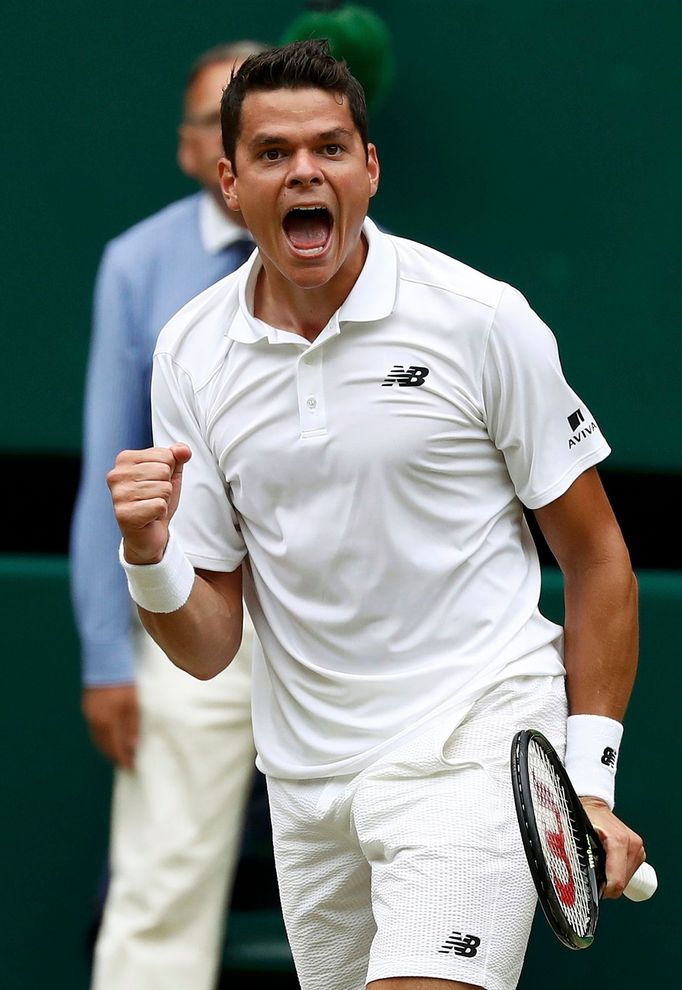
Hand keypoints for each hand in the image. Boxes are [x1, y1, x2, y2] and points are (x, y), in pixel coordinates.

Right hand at [82, 684, 139, 768]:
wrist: (105, 664)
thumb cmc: (123, 684)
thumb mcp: (133, 705)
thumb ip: (132, 727)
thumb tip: (132, 746)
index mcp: (107, 722)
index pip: (114, 748)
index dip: (123, 759)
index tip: (131, 766)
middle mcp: (94, 722)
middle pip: (103, 746)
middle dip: (114, 756)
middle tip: (125, 762)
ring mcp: (89, 715)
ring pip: (97, 739)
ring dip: (107, 748)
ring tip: (119, 752)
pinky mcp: (87, 708)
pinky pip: (93, 729)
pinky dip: (101, 737)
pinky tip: (109, 737)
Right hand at [107, 443, 191, 563]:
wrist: (148, 534)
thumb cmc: (155, 500)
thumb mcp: (170, 475)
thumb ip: (177, 457)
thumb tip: (183, 450)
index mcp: (125, 459)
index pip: (165, 455)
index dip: (169, 472)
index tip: (155, 483)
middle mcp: (116, 475)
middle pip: (164, 471)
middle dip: (166, 487)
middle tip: (153, 498)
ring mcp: (118, 495)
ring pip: (163, 488)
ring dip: (163, 501)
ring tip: (151, 507)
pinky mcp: (124, 514)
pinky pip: (159, 505)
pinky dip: (160, 513)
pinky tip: (149, 517)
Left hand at [581, 796, 645, 897]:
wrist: (594, 805)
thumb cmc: (584, 816)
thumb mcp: (576, 833)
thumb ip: (571, 851)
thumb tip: (565, 870)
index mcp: (618, 841)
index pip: (617, 881)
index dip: (603, 891)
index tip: (592, 889)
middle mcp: (631, 844)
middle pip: (621, 882)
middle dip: (606, 884)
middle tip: (591, 873)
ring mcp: (637, 847)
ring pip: (626, 879)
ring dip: (612, 878)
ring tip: (598, 865)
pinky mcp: (638, 850)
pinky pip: (628, 871)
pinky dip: (617, 872)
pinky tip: (607, 863)